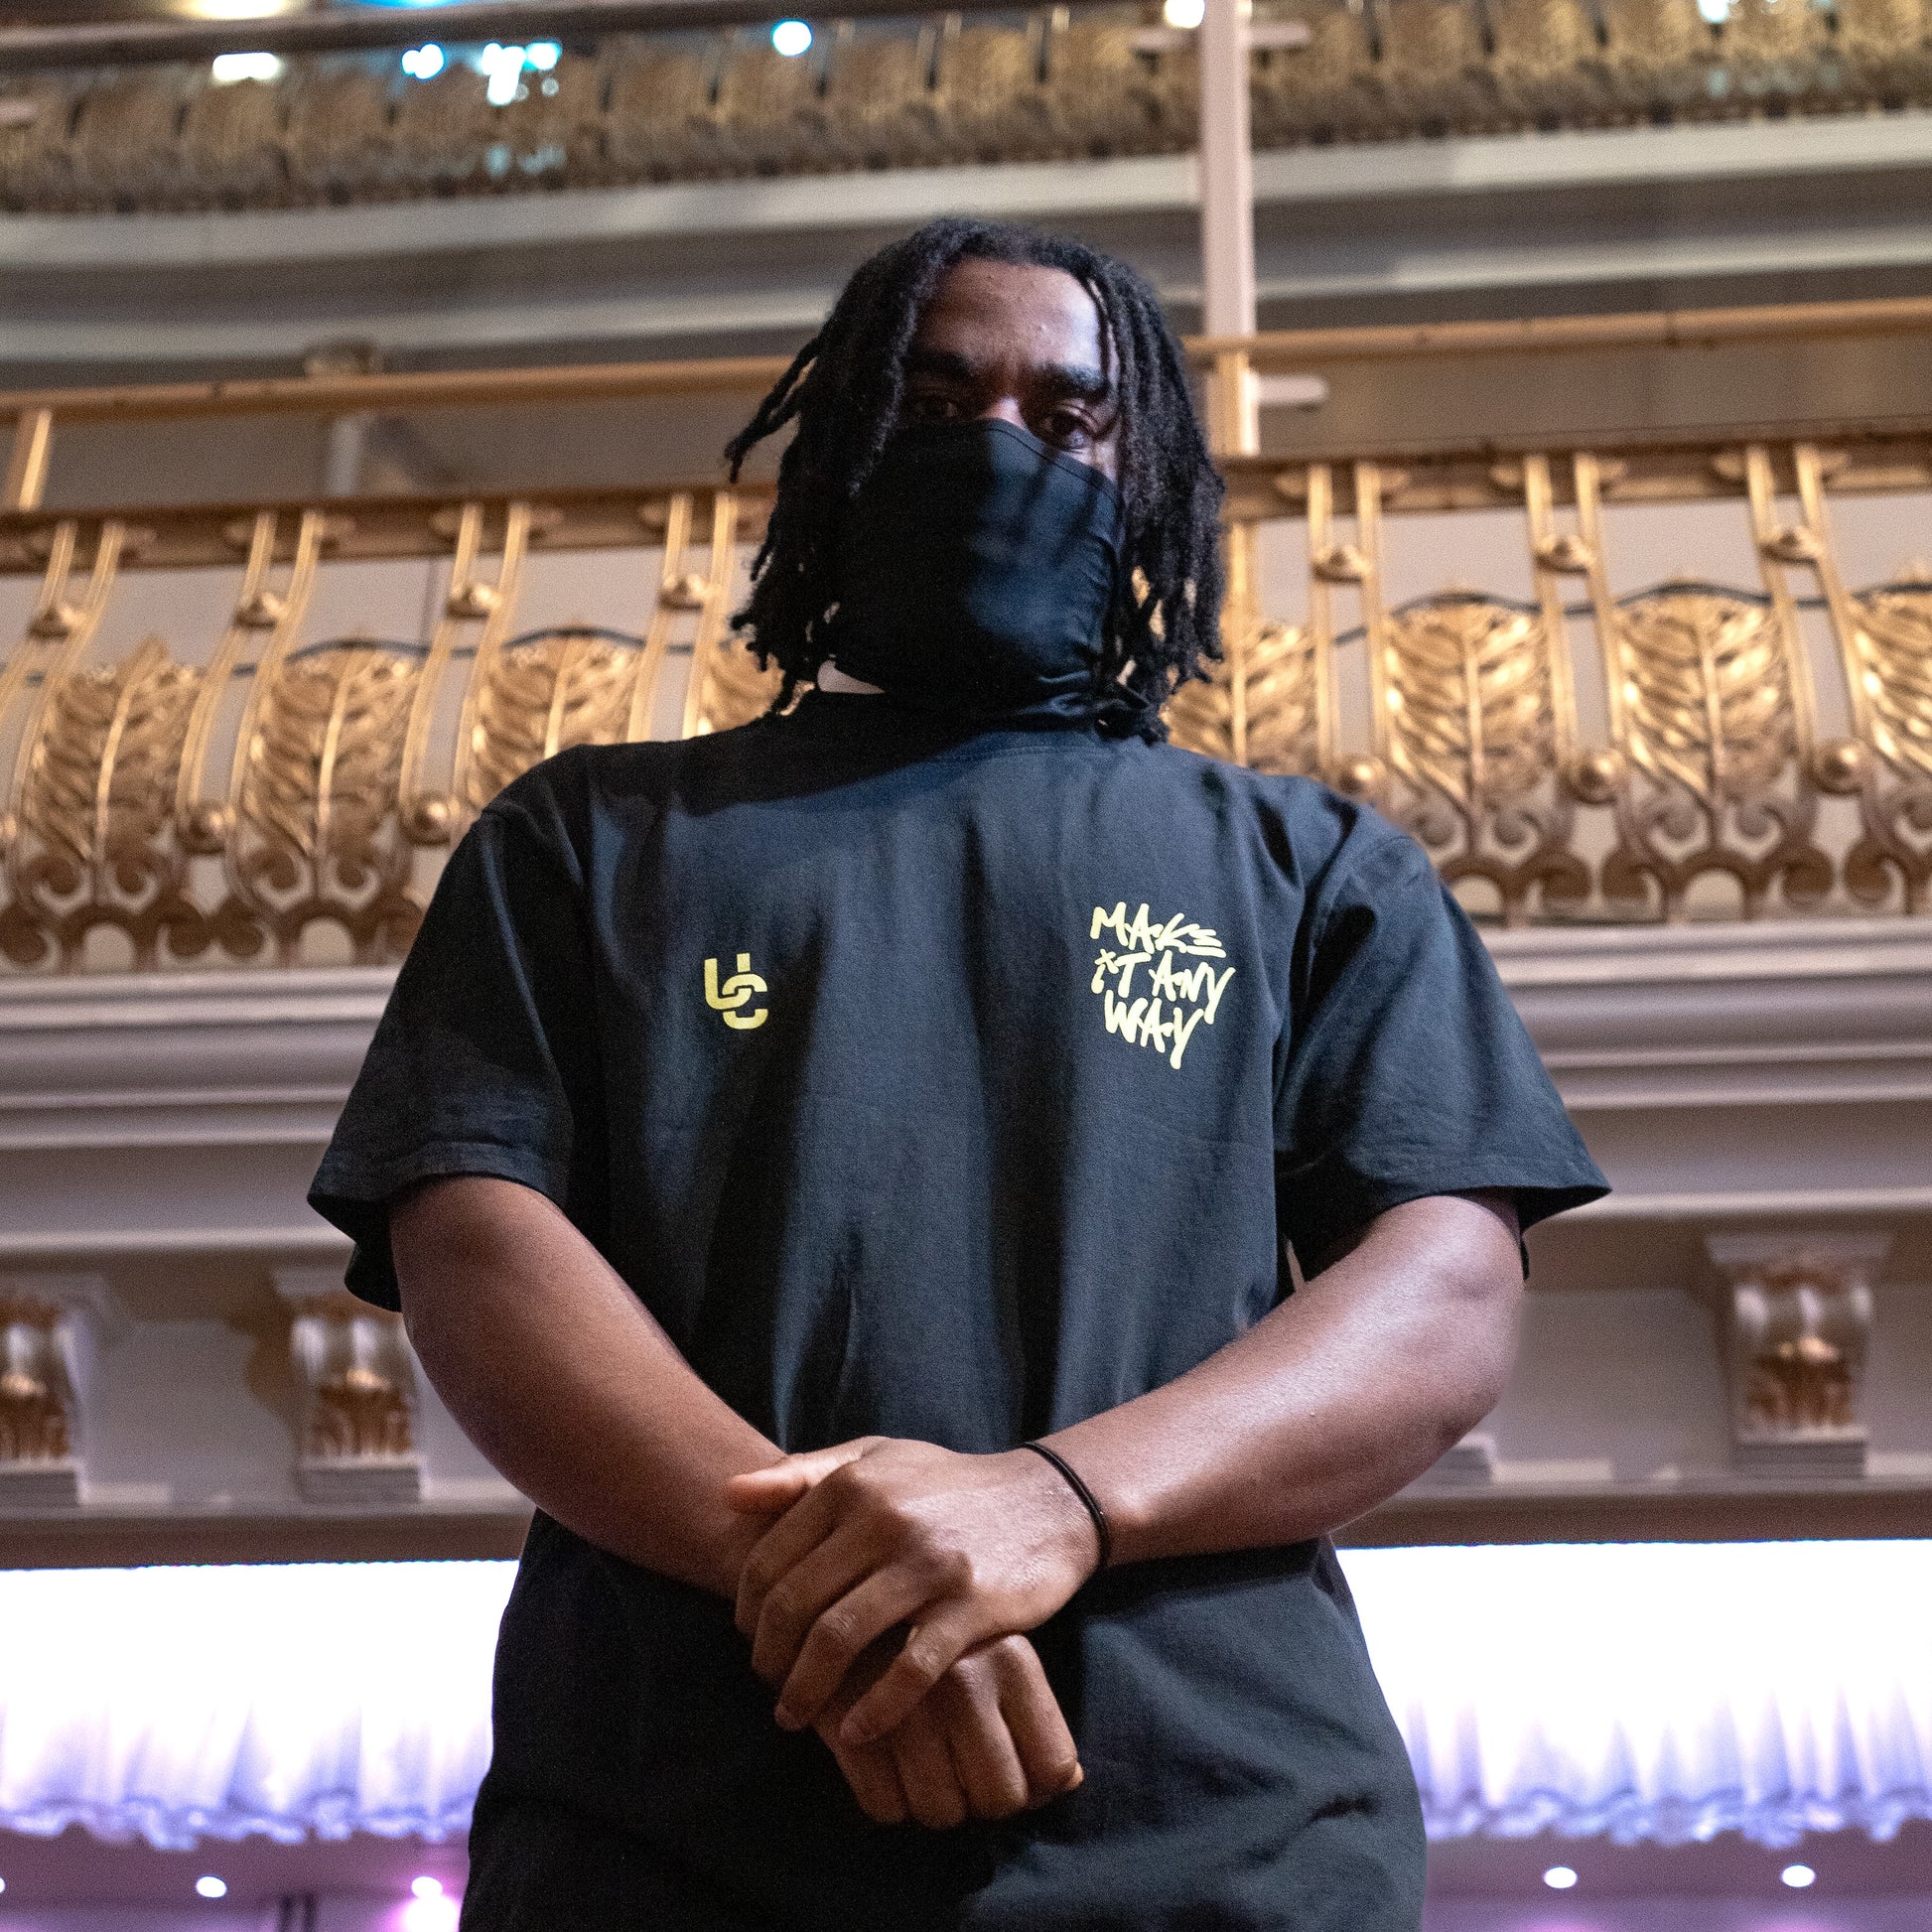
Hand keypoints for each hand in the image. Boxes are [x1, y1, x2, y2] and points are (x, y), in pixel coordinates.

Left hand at [726, 1437, 1101, 1745]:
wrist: (1045, 1500)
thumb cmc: (946, 1485)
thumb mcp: (878, 1459)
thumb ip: (805, 1473)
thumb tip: (728, 1492)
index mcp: (854, 1484)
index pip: (771, 1559)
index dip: (748, 1611)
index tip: (751, 1641)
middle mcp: (885, 1520)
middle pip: (796, 1605)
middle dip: (769, 1659)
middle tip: (768, 1686)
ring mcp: (929, 1565)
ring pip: (840, 1639)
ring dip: (806, 1691)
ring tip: (795, 1717)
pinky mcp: (970, 1608)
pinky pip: (908, 1671)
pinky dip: (874, 1710)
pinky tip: (856, 1733)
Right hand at [816, 1631, 1082, 1828]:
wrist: (850, 1575)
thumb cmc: (939, 1625)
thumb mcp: (998, 1650)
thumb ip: (1036, 1714)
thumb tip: (1069, 1784)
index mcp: (1011, 1660)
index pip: (1052, 1766)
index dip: (1034, 1787)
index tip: (1007, 1774)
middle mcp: (966, 1681)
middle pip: (1000, 1799)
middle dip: (981, 1803)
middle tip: (960, 1779)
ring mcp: (906, 1702)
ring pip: (941, 1812)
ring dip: (931, 1805)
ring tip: (921, 1771)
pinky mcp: (850, 1719)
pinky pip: (884, 1807)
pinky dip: (886, 1802)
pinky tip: (884, 1769)